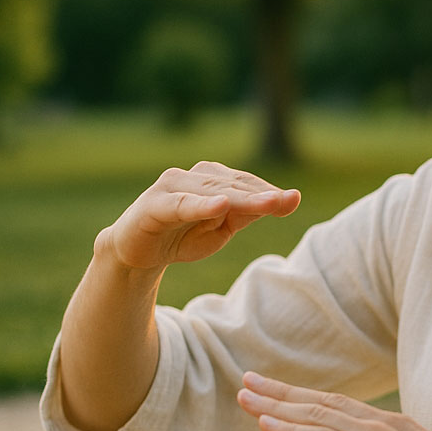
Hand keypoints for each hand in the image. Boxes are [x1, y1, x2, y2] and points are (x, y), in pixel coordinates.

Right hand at [98, 161, 300, 271]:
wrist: (137, 253)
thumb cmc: (184, 236)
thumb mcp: (224, 228)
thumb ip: (252, 212)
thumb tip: (290, 199)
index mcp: (211, 179)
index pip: (246, 183)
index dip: (269, 192)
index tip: (294, 200)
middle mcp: (192, 177)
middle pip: (233, 186)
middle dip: (261, 195)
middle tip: (288, 201)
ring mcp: (171, 187)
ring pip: (212, 192)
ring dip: (240, 198)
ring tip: (268, 202)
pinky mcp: (153, 205)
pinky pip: (181, 205)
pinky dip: (201, 205)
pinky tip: (220, 206)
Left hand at [237, 372, 431, 430]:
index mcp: (388, 429)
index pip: (336, 408)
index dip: (302, 399)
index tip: (274, 392)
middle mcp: (378, 426)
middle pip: (319, 403)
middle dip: (280, 391)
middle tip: (247, 379)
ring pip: (315, 415)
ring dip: (275, 404)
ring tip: (244, 394)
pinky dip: (291, 429)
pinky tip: (265, 423)